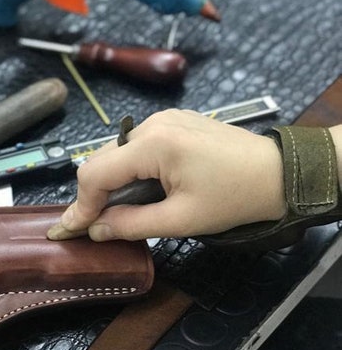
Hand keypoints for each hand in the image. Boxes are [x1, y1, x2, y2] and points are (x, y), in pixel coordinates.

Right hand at [48, 109, 286, 240]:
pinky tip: (145, 189)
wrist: (280, 173)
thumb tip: (96, 229)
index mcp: (153, 144)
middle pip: (102, 160)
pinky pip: (137, 146)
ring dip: (114, 182)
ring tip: (124, 210)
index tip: (69, 229)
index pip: (96, 173)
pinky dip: (132, 169)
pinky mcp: (174, 122)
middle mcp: (152, 123)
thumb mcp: (181, 220)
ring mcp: (164, 119)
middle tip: (93, 224)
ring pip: (118, 153)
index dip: (80, 204)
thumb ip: (132, 224)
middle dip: (94, 194)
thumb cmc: (235, 198)